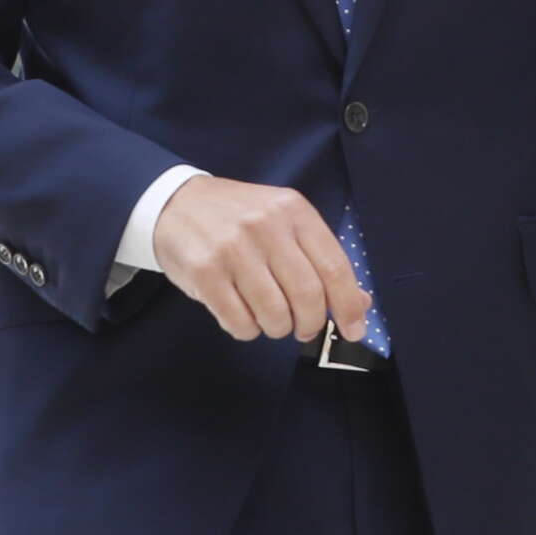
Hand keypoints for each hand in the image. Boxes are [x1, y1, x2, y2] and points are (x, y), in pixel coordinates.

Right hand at [149, 175, 370, 342]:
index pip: (334, 266)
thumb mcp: (284, 222)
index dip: (347, 306)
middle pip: (307, 296)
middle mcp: (266, 226)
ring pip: (274, 315)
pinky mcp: (204, 272)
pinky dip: (247, 330)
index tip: (353, 331)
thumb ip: (320, 258)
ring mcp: (233, 249)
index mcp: (294, 211)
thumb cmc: (238, 217)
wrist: (176, 203)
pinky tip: (242, 313)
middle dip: (310, 324)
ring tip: (269, 318)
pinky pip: (239, 322)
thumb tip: (359, 303)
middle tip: (302, 328)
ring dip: (277, 329)